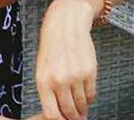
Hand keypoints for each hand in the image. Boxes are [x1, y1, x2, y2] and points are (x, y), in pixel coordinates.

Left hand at [34, 0, 97, 119]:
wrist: (65, 22)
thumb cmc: (52, 46)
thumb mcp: (42, 68)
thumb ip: (48, 92)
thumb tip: (59, 115)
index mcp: (43, 81)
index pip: (52, 115)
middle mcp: (59, 80)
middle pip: (69, 112)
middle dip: (73, 118)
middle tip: (76, 118)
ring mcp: (75, 76)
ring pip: (82, 105)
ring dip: (82, 108)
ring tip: (80, 105)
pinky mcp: (90, 71)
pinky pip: (91, 94)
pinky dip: (89, 97)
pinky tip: (84, 92)